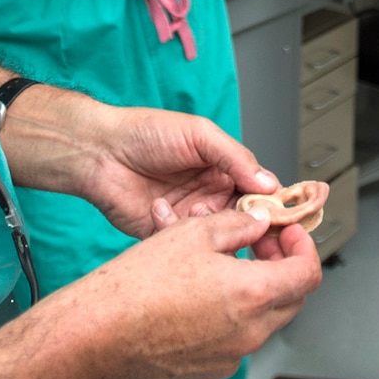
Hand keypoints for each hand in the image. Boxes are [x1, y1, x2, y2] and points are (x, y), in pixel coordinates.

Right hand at [58, 210, 322, 378]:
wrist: (95, 335)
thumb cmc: (136, 287)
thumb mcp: (192, 234)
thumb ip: (237, 226)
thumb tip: (258, 223)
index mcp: (252, 295)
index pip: (308, 274)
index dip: (304, 248)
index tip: (288, 235)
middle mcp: (248, 334)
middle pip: (291, 300)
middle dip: (282, 268)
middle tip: (257, 245)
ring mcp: (229, 359)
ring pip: (261, 322)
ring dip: (253, 294)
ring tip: (220, 269)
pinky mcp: (207, 375)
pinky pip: (233, 344)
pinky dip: (228, 320)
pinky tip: (197, 300)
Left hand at [65, 98, 279, 237]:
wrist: (99, 152)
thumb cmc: (146, 133)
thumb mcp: (199, 135)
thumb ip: (236, 158)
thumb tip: (270, 184)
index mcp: (223, 169)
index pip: (258, 191)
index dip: (270, 203)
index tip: (279, 214)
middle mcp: (210, 195)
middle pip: (243, 219)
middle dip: (247, 223)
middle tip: (248, 225)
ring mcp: (188, 216)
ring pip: (217, 235)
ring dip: (211, 226)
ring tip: (196, 210)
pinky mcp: (166, 234)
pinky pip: (185, 245)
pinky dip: (180, 233)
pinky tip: (163, 211)